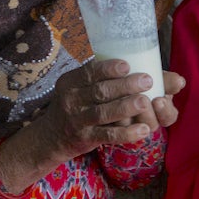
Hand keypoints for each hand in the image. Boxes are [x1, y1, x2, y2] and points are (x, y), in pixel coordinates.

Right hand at [36, 59, 169, 161]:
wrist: (51, 136)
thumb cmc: (73, 104)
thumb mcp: (75, 86)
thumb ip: (96, 76)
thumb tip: (130, 60)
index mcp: (71, 82)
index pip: (89, 72)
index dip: (109, 68)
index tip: (127, 65)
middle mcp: (71, 100)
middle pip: (100, 91)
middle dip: (125, 85)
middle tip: (147, 80)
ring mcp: (78, 120)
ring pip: (104, 113)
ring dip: (126, 107)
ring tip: (145, 102)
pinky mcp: (86, 138)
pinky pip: (108, 135)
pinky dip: (126, 133)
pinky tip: (143, 130)